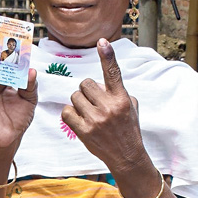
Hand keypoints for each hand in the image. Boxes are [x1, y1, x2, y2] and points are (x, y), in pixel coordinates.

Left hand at [61, 39, 149, 173]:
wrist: (126, 156)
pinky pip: (67, 112)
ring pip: (74, 96)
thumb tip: (100, 83)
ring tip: (88, 112)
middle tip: (92, 101)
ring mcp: (95, 119)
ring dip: (78, 102)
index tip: (102, 41)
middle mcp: (109, 107)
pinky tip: (79, 119)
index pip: (114, 73)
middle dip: (86, 90)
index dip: (107, 56)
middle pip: (85, 83)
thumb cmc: (128, 128)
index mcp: (122, 98)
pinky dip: (70, 114)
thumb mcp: (131, 107)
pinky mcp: (84, 131)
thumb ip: (116, 92)